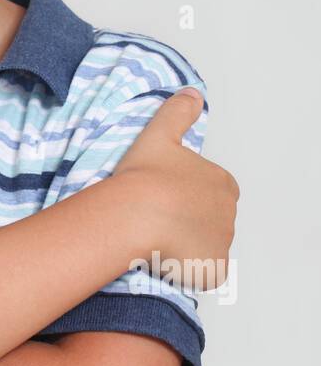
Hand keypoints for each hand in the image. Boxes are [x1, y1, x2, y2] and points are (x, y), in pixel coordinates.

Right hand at [113, 89, 239, 289]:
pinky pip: (204, 272)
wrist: (137, 215)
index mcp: (222, 182)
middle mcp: (229, 213)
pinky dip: (189, 270)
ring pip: (204, 245)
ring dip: (185, 245)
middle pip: (209, 219)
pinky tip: (165, 261)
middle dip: (188, 220)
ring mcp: (222, 244)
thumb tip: (192, 93)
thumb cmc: (145, 176)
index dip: (186, 194)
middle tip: (156, 219)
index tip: (163, 195)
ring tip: (155, 240)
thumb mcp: (159, 134)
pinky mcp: (212, 270)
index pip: (211, 190)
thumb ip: (178, 112)